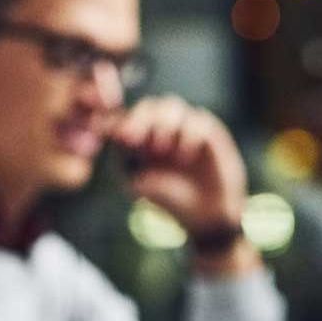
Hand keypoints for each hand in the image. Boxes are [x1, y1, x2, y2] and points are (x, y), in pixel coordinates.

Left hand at [110, 95, 247, 236]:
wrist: (206, 214)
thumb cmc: (169, 201)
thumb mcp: (139, 184)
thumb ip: (124, 160)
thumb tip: (113, 135)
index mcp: (142, 138)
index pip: (130, 117)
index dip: (124, 122)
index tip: (124, 138)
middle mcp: (162, 128)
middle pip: (149, 106)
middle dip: (141, 119)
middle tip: (136, 138)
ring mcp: (186, 127)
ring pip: (171, 106)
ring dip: (163, 122)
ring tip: (161, 148)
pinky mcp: (208, 131)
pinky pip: (198, 120)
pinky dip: (189, 134)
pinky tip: (184, 157)